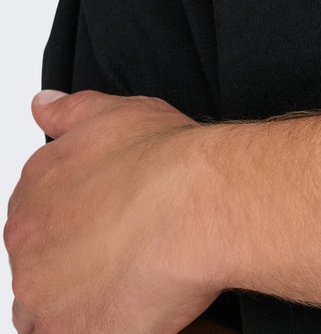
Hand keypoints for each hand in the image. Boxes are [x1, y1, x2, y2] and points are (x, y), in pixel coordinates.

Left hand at [5, 89, 220, 333]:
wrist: (197, 202)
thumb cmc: (165, 158)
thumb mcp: (113, 113)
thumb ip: (70, 112)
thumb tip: (44, 105)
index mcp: (33, 194)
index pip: (35, 222)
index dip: (73, 225)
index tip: (103, 226)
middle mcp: (26, 246)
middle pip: (38, 268)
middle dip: (72, 265)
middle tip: (119, 255)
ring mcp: (41, 296)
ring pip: (46, 312)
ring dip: (77, 303)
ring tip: (125, 285)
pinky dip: (95, 328)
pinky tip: (126, 311)